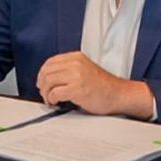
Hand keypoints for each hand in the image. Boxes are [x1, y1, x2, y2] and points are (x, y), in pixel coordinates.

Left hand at [36, 51, 153, 117]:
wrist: (119, 95)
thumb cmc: (104, 87)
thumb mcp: (84, 70)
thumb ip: (69, 70)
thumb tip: (48, 78)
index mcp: (76, 57)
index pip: (50, 62)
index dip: (42, 73)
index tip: (41, 82)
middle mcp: (75, 63)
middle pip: (46, 71)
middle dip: (42, 84)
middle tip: (44, 93)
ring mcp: (76, 75)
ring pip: (48, 81)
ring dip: (45, 93)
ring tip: (50, 99)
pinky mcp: (77, 88)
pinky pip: (55, 93)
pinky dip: (52, 99)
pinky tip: (56, 102)